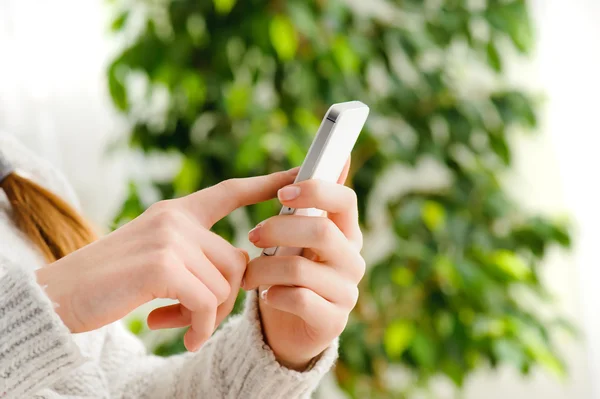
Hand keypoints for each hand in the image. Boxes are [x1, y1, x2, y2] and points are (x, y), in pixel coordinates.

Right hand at [36, 169, 297, 350]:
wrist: (58, 296)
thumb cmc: (110, 283)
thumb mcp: (156, 259)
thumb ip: (194, 257)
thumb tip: (238, 273)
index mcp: (177, 212)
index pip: (230, 191)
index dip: (266, 184)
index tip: (297, 176)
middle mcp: (177, 218)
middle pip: (237, 261)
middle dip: (227, 299)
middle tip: (199, 321)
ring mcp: (169, 237)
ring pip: (225, 285)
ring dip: (210, 316)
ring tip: (183, 326)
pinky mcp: (162, 264)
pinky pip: (206, 301)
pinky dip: (199, 326)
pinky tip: (183, 336)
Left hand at [243, 161, 364, 369]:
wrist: (287, 327)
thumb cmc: (291, 271)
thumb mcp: (299, 236)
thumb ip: (314, 202)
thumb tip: (342, 156)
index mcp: (346, 231)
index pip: (345, 200)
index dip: (314, 191)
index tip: (282, 195)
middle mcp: (352, 259)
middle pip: (320, 230)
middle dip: (278, 229)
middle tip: (252, 234)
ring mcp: (346, 291)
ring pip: (300, 268)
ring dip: (264, 268)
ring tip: (248, 274)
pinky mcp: (333, 320)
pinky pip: (299, 300)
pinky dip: (274, 295)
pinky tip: (266, 295)